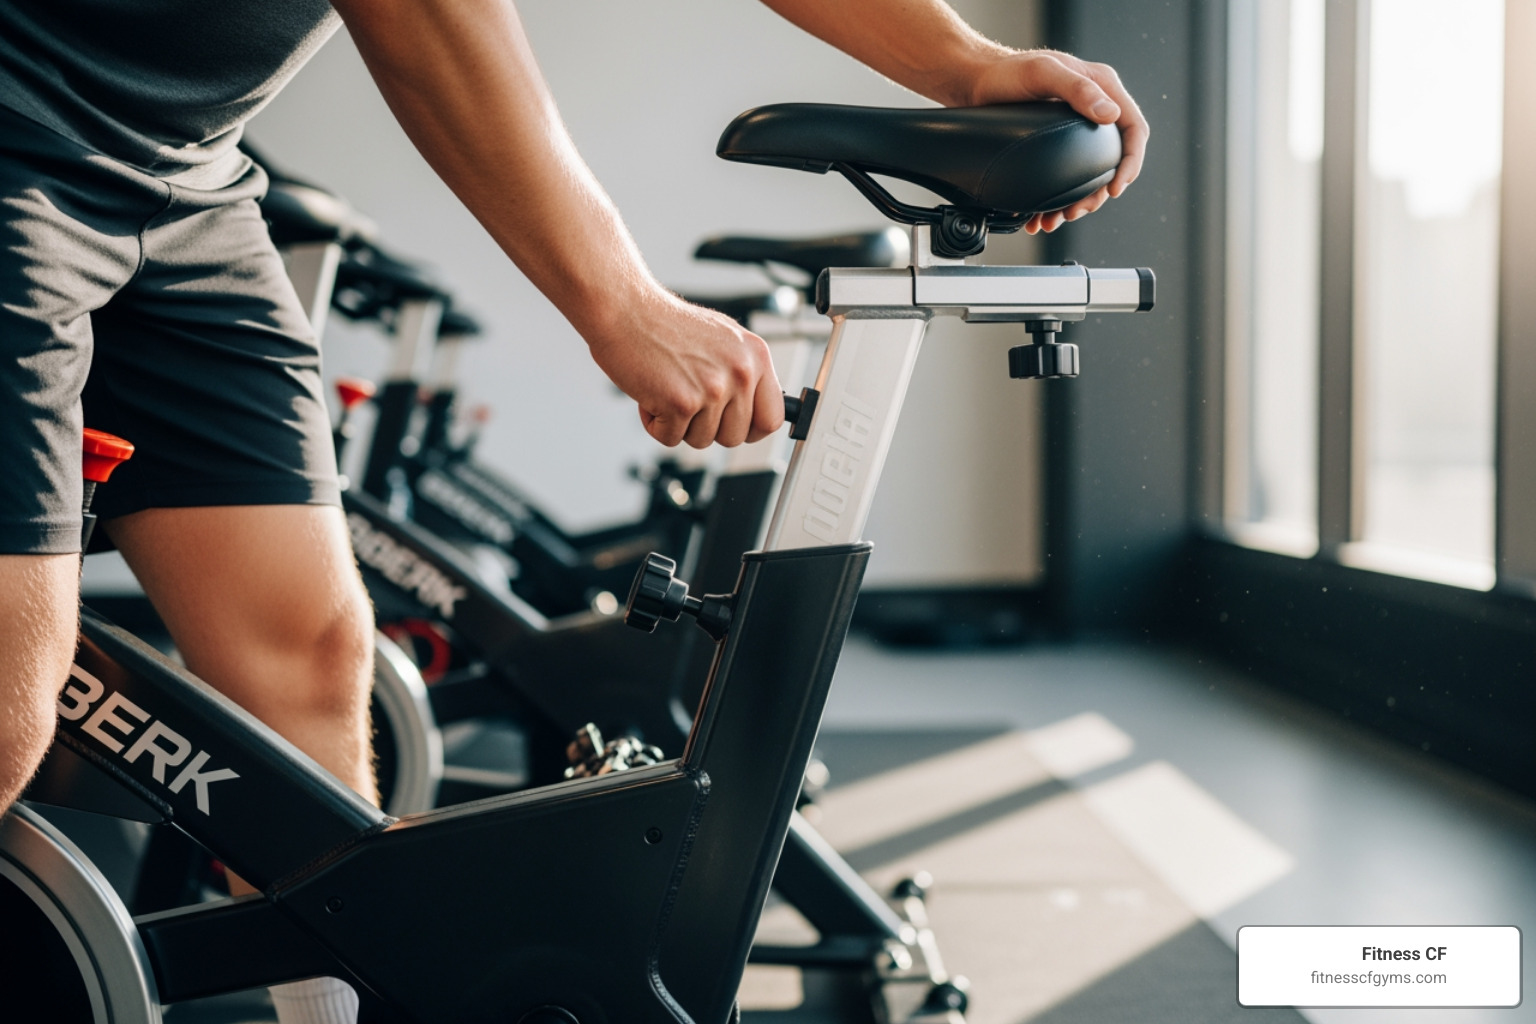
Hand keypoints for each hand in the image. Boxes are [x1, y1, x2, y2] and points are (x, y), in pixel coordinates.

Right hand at [585, 287, 784, 448]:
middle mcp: (740, 372)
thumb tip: (756, 407)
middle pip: (735, 437)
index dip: (750, 429)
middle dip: (706, 426)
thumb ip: (743, 373)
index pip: (772, 417)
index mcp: (756, 355)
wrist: (626, 310)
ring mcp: (713, 388)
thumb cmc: (665, 325)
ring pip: (702, 441)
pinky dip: (654, 423)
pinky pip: (670, 438)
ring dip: (678, 424)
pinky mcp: (682, 403)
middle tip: (687, 398)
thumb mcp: (723, 340)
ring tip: (667, 388)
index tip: (734, 425)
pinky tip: (651, 393)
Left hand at [961, 48, 1148, 233]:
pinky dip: (1056, 201)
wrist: (977, 82)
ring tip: (1054, 220)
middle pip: (1113, 159)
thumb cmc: (1008, 71)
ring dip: (1076, 202)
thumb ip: (1078, 89)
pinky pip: (1067, 176)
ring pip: (1090, 174)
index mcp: (1102, 87)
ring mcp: (1077, 128)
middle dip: (1097, 193)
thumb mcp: (1043, 73)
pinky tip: (1041, 217)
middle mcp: (1094, 108)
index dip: (1130, 161)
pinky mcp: (1057, 143)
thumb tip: (1111, 115)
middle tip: (1076, 212)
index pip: (1133, 128)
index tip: (1115, 189)